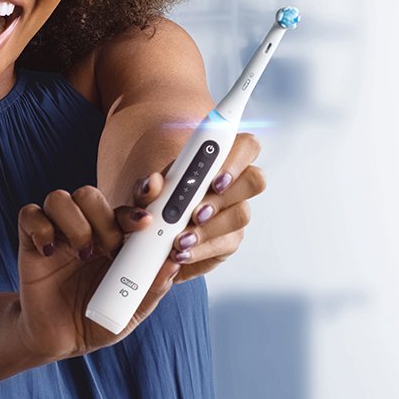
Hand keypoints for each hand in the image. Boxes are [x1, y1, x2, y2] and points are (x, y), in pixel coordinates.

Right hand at [14, 180, 181, 361]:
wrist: (60, 341)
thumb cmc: (99, 321)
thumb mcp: (133, 309)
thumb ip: (154, 284)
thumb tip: (175, 259)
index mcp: (115, 237)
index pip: (125, 204)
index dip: (136, 202)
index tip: (146, 221)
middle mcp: (86, 228)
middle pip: (89, 194)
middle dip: (104, 218)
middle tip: (111, 249)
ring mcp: (57, 233)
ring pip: (59, 198)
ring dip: (75, 224)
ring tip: (83, 254)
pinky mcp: (31, 242)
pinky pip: (29, 214)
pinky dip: (41, 228)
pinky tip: (49, 252)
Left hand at [158, 132, 265, 283]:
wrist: (152, 239)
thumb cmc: (154, 205)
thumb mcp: (143, 195)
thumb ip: (146, 187)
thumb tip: (152, 184)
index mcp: (215, 161)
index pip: (244, 146)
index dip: (236, 159)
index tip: (215, 178)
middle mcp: (232, 184)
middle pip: (254, 179)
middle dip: (224, 197)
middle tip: (197, 213)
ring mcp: (234, 212)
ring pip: (241, 215)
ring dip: (209, 229)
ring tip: (181, 239)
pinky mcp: (230, 240)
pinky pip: (226, 244)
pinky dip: (201, 250)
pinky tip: (182, 253)